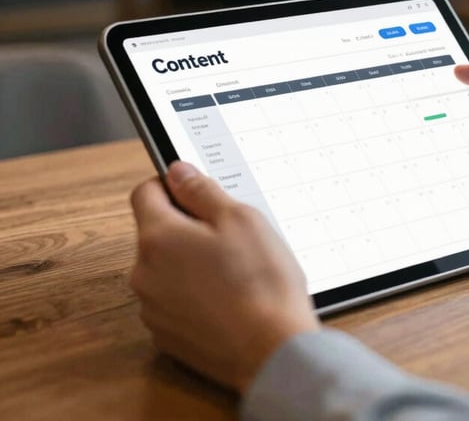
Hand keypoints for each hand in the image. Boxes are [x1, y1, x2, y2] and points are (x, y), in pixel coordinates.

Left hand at [130, 161, 319, 392]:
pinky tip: (229, 296)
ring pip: (166, 267)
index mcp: (158, 238)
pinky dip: (195, 292)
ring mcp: (153, 308)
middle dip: (187, 226)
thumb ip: (201, 191)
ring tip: (234, 269)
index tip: (195, 190)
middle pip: (156, 232)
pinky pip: (174, 299)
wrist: (271, 350)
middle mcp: (144, 273)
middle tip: (230, 233)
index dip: (171, 184)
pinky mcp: (167, 335)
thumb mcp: (240, 218)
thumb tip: (177, 172)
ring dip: (191, 260)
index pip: (144, 192)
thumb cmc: (261, 281)